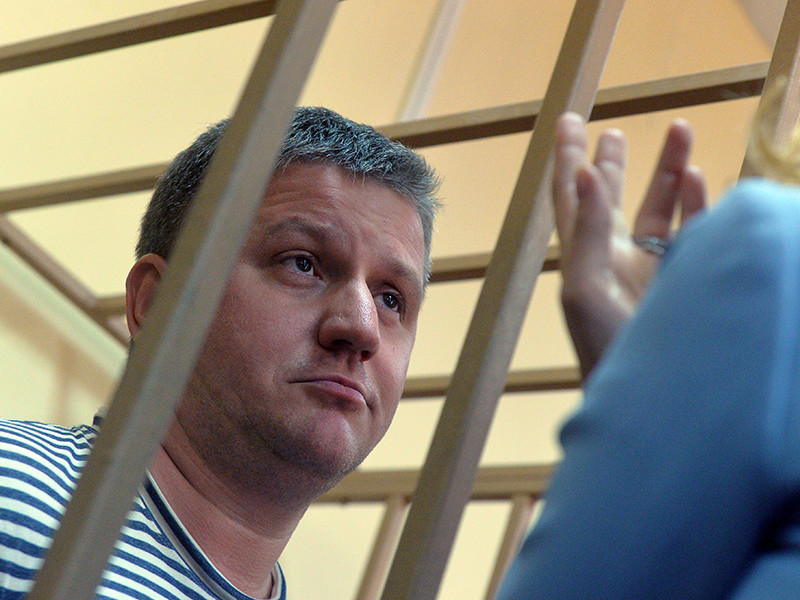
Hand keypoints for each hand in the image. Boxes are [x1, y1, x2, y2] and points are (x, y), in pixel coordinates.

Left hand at [553, 113, 706, 377]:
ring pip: (658, 207)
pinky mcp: (687, 277)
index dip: (568, 159)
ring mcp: (653, 266)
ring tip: (679, 129)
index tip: (568, 122)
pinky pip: (691, 230)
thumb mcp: (586, 288)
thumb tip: (584, 172)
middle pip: (612, 197)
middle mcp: (616, 257)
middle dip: (614, 162)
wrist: (653, 396)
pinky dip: (695, 203)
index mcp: (584, 257)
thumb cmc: (607, 349)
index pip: (571, 197)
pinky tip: (697, 178)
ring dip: (668, 170)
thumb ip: (586, 230)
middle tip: (612, 131)